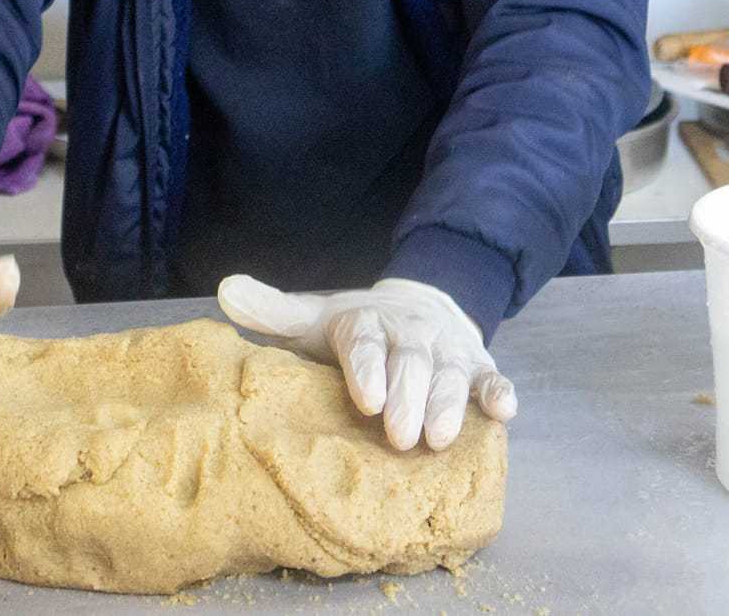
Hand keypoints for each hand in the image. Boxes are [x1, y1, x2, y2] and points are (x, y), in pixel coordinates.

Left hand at [217, 276, 516, 452]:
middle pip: (411, 365)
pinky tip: (504, 411)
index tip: (365, 399)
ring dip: (450, 405)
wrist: (418, 308)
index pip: (365, 344)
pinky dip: (498, 392)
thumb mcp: (315, 318)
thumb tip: (225, 288)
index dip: (367, 370)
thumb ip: (274, 312)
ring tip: (441, 439)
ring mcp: (448, 352)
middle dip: (408, 399)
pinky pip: (490, 378)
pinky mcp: (478, 367)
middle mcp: (410, 335)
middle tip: (401, 438)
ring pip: (452, 376)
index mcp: (367, 323)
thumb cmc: (357, 330)